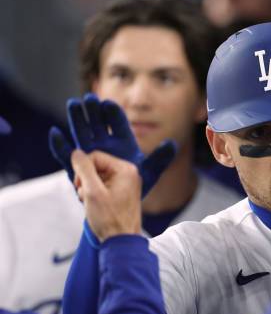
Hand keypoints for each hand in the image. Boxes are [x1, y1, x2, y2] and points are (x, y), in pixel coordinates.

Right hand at [49, 93, 176, 196]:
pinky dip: (60, 146)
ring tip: (73, 104)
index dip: (113, 114)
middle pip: (98, 124)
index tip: (108, 104)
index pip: (119, 124)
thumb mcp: (150, 175)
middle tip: (88, 99)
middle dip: (93, 111)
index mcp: (124, 145)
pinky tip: (55, 134)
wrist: (116, 215)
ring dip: (77, 120)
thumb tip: (172, 144)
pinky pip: (67, 156)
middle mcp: (106, 145)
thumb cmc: (136, 193)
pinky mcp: (76, 168)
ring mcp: (90, 155)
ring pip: (82, 134)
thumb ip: (159, 159)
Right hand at [72, 149, 141, 241]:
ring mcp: (126, 183)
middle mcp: (128, 173)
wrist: (121, 241)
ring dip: (88, 189)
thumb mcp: (92, 192)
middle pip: (96, 166)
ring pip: (97, 177)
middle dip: (86, 180)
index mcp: (125, 169)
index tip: (80, 187)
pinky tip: (95, 205)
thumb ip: (84, 169)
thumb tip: (76, 153)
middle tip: (86, 196)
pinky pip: (102, 185)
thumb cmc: (109, 218)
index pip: (95, 156)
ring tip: (91, 203)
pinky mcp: (122, 192)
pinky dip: (94, 194)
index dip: (83, 170)